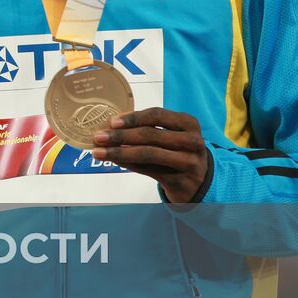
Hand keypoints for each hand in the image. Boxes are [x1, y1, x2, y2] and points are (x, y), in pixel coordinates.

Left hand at [93, 108, 209, 204]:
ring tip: (99, 152)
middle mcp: (192, 141)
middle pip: (150, 135)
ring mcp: (189, 162)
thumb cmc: (178, 152)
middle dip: (120, 136)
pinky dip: (128, 164)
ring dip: (119, 152)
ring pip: (148, 154)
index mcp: (188, 123)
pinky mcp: (181, 181)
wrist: (200, 181)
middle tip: (98, 137)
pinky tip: (114, 161)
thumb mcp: (169, 136)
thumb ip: (146, 129)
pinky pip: (148, 171)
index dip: (133, 118)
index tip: (112, 122)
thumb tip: (110, 126)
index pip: (157, 115)